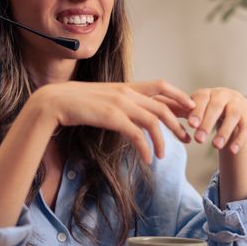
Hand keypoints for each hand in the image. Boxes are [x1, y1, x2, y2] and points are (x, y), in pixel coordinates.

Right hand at [34, 80, 194, 162]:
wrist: (56, 101)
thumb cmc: (77, 103)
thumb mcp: (104, 99)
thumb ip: (120, 103)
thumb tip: (132, 115)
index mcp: (126, 86)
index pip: (161, 85)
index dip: (179, 95)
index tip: (191, 107)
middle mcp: (127, 92)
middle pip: (162, 107)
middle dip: (178, 124)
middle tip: (187, 138)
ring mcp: (120, 103)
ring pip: (153, 121)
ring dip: (162, 140)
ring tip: (163, 155)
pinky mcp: (112, 117)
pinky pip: (136, 134)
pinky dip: (145, 148)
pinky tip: (147, 159)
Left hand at [185, 88, 246, 154]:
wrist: (230, 107)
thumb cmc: (204, 110)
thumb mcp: (193, 109)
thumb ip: (179, 111)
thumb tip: (162, 113)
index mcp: (207, 93)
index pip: (201, 99)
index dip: (197, 112)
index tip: (191, 125)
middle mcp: (223, 95)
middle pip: (216, 108)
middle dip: (207, 124)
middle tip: (198, 140)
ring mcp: (237, 105)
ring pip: (232, 117)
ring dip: (224, 131)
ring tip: (215, 146)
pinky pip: (245, 128)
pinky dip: (239, 139)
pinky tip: (232, 151)